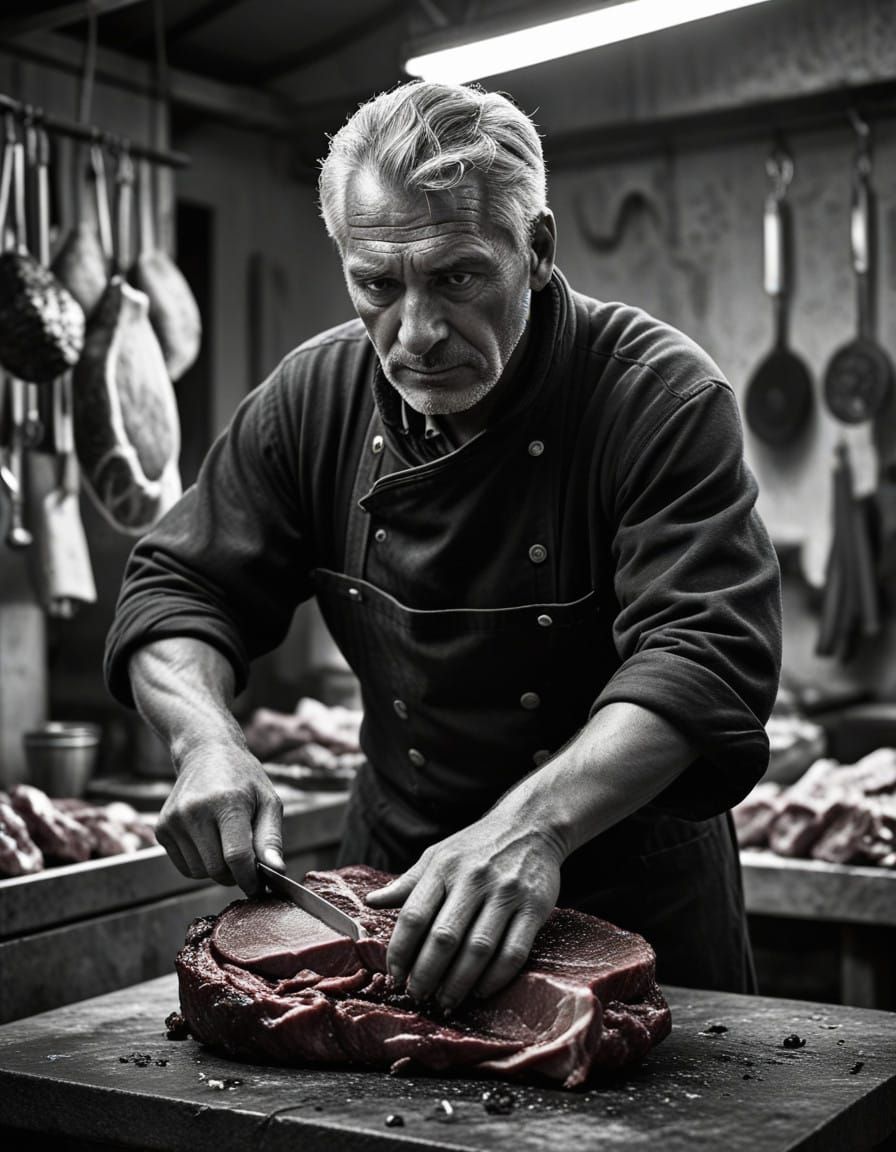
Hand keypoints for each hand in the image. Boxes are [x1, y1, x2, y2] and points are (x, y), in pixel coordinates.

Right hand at [154, 744, 283, 895]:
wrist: (206, 754)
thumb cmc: (243, 779)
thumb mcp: (268, 801)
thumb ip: (271, 838)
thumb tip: (276, 871)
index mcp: (226, 801)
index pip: (237, 856)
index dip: (250, 878)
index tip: (259, 886)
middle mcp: (195, 810)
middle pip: (217, 869)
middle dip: (235, 874)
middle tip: (246, 860)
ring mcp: (174, 820)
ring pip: (200, 873)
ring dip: (217, 870)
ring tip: (227, 843)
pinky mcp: (162, 829)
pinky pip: (185, 867)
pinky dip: (201, 865)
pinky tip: (209, 842)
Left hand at [364, 813, 563, 1010]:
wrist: (531, 825)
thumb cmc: (477, 846)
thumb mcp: (438, 855)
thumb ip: (407, 883)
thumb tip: (371, 902)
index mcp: (443, 867)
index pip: (414, 916)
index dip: (400, 952)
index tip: (394, 976)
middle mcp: (473, 879)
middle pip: (443, 938)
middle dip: (426, 975)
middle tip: (418, 996)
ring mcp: (506, 893)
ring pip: (478, 950)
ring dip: (458, 984)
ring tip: (445, 1001)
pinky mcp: (534, 908)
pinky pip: (513, 952)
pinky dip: (494, 979)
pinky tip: (480, 991)